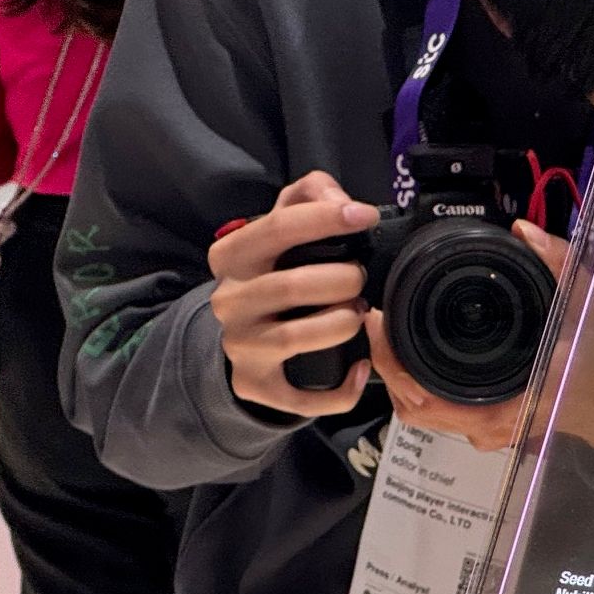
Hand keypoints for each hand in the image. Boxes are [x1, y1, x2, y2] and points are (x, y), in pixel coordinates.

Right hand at [207, 170, 379, 417]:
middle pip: (291, 286)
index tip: (364, 217)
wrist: (244, 339)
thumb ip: (307, 198)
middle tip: (360, 281)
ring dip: (343, 324)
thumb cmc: (272, 277)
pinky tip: (359, 367)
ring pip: (298, 336)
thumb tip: (340, 199)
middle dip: (342, 280)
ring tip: (358, 315)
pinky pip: (302, 396)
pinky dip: (340, 387)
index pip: (275, 229)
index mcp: (231, 257)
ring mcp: (240, 346)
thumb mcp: (280, 231)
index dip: (324, 219)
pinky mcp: (256, 385)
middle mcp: (229, 301)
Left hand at [370, 219, 593, 456]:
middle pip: (414, 408)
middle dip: (386, 366)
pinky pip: (435, 412)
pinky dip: (414, 385)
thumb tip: (523, 229)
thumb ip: (559, 262)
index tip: (382, 322)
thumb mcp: (589, 302)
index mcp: (516, 400)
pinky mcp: (484, 426)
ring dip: (396, 377)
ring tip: (386, 332)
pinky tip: (407, 352)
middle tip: (376, 319)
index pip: (432, 399)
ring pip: (420, 414)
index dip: (395, 365)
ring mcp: (487, 430)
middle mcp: (495, 424)